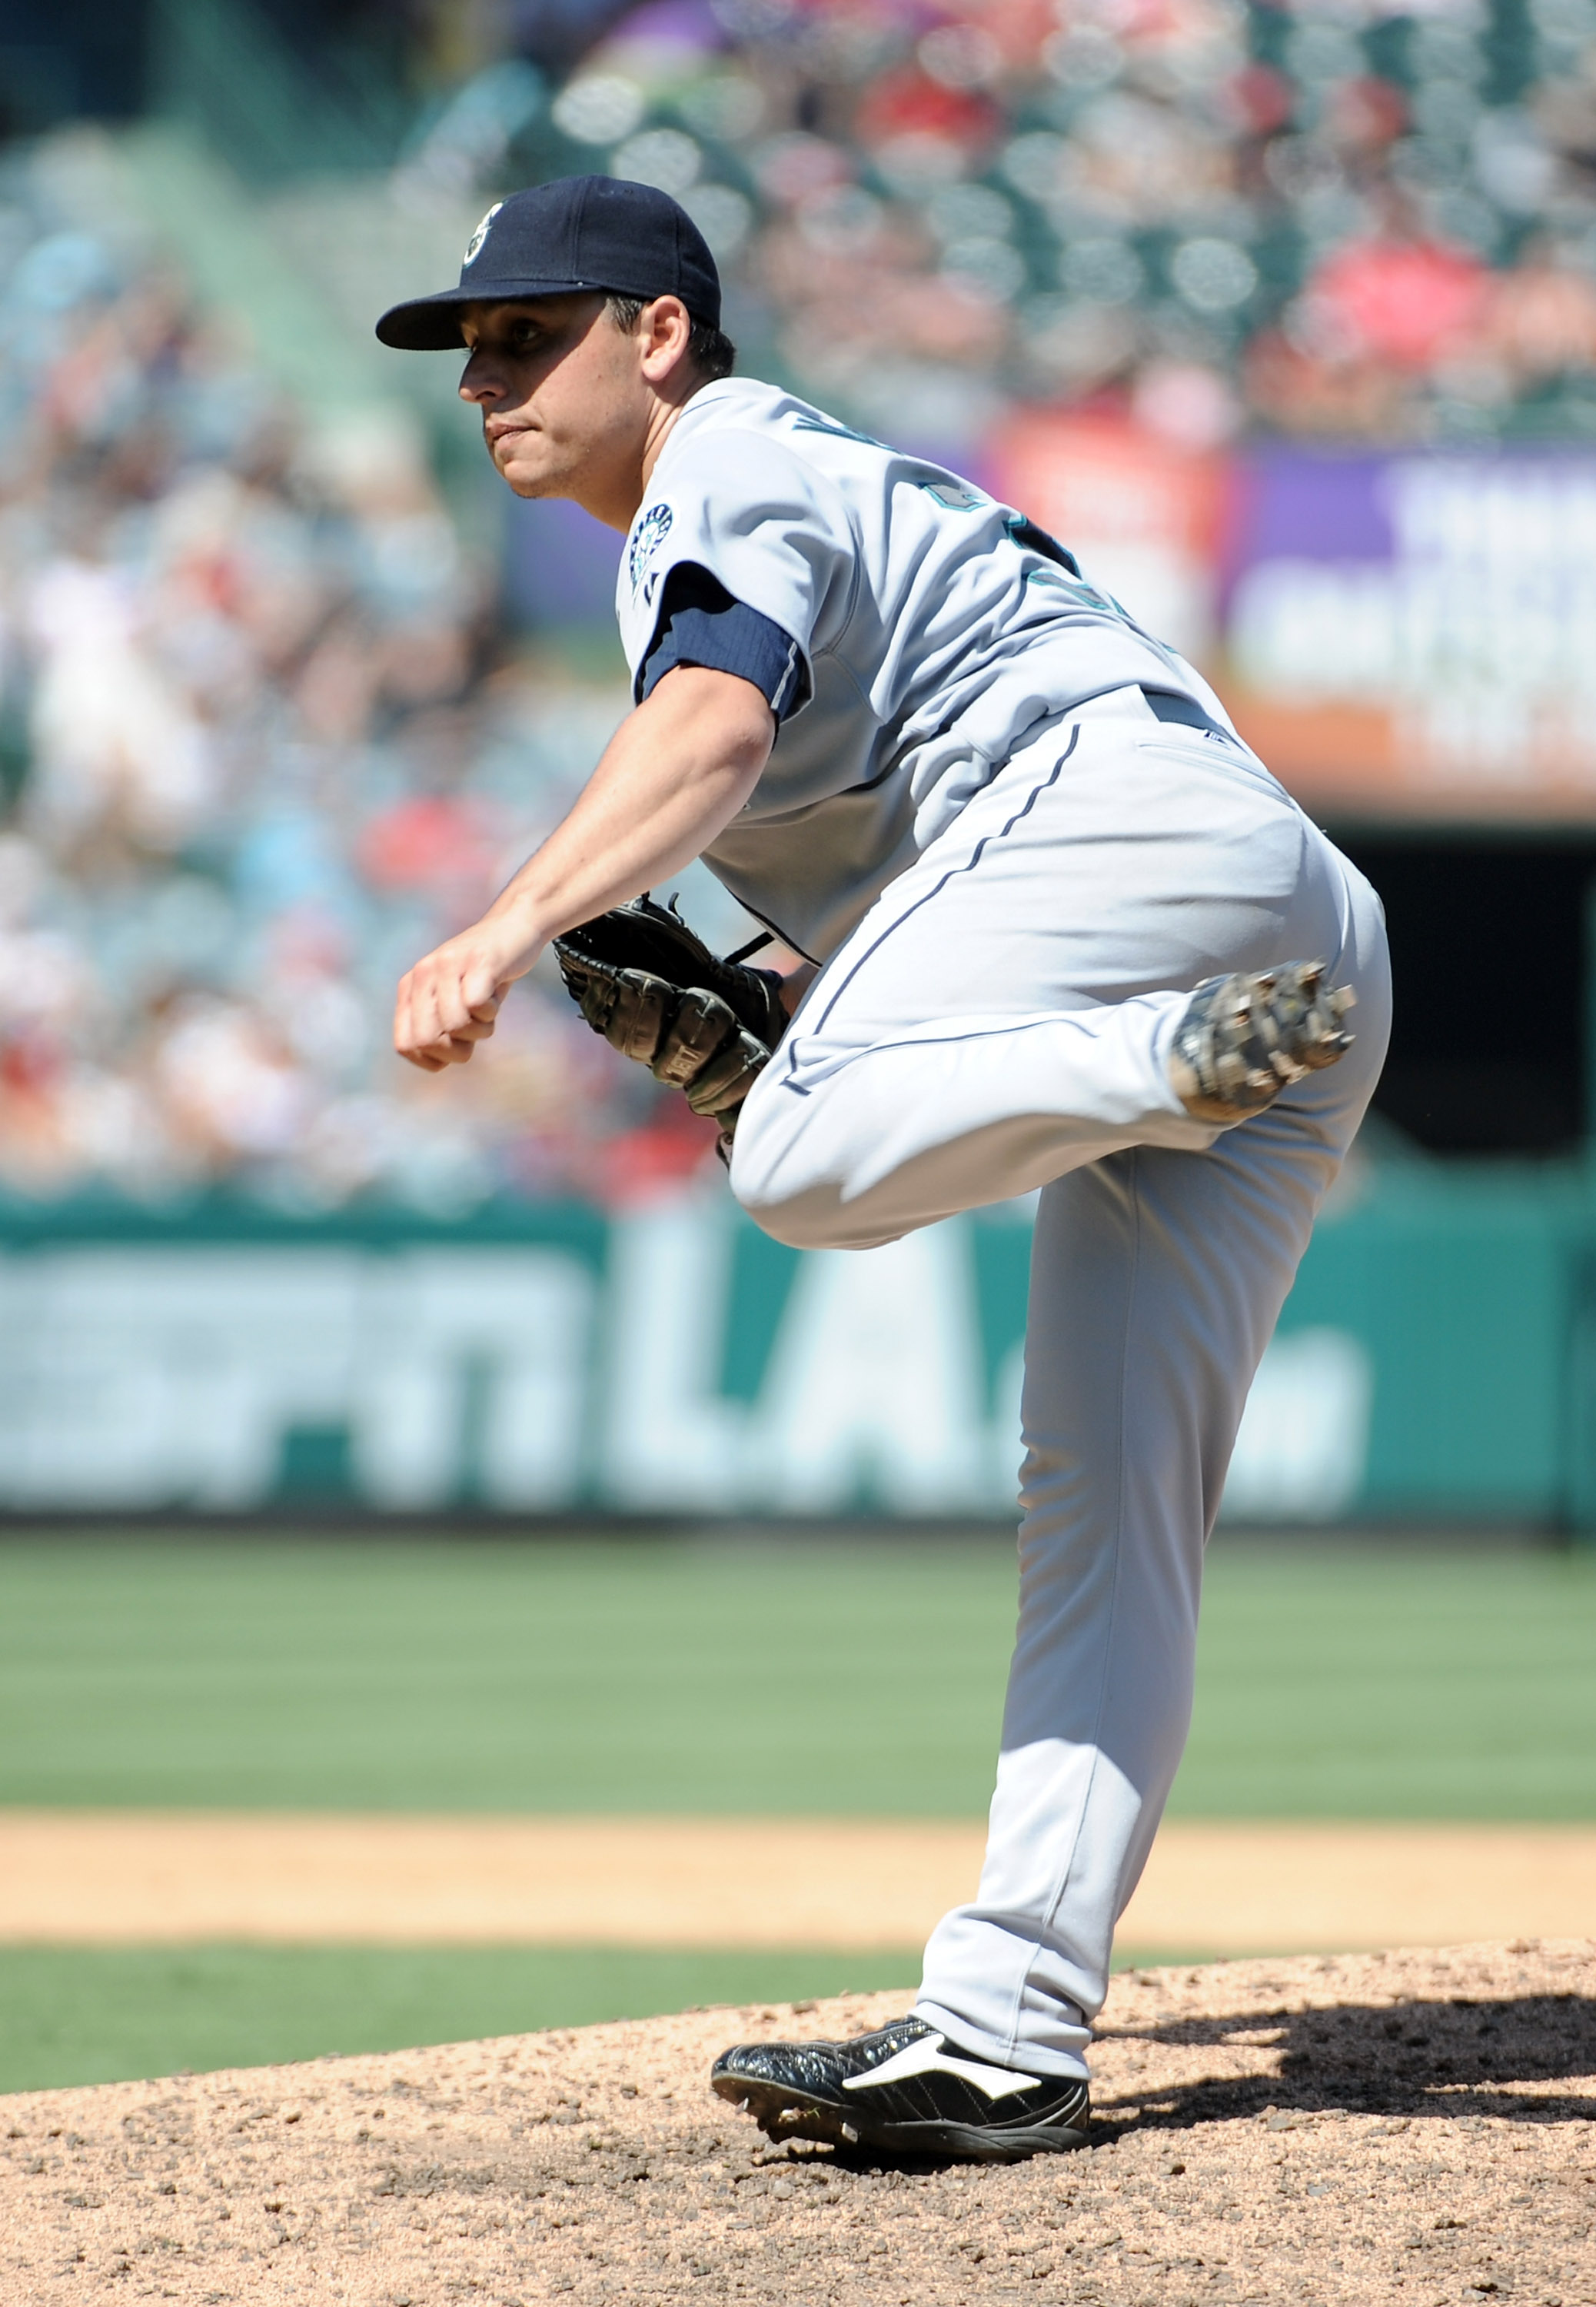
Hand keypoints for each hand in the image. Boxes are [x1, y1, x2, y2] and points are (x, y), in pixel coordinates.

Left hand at [393, 915, 534, 1071]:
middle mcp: (422, 974)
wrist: (513, 927)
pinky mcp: (477, 960)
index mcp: (410, 987)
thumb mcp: (452, 1000)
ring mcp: (448, 964)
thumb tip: (434, 1063)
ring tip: (487, 1011)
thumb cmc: (484, 975)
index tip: (455, 1048)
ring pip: (455, 1026)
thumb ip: (437, 1027)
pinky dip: (491, 1012)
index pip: (405, 1045)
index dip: (432, 1059)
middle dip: (456, 1051)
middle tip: (474, 1035)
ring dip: (480, 1030)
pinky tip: (495, 995)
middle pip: (428, 1041)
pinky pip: (477, 1006)